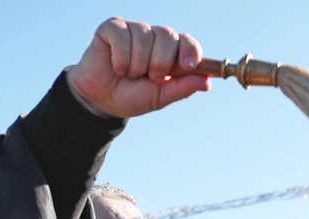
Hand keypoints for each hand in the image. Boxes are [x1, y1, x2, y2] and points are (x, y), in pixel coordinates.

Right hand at [66, 17, 208, 118]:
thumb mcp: (160, 97)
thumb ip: (182, 88)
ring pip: (144, 38)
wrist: (102, 100)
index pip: (188, 42)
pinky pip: (122, 36)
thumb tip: (207, 82)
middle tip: (149, 77)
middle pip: (168, 36)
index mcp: (172, 52)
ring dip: (137, 65)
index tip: (187, 66)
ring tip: (129, 74)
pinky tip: (117, 66)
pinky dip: (121, 58)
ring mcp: (135, 29)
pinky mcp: (113, 27)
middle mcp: (155, 36)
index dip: (190, 51)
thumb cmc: (133, 97)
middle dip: (160, 63)